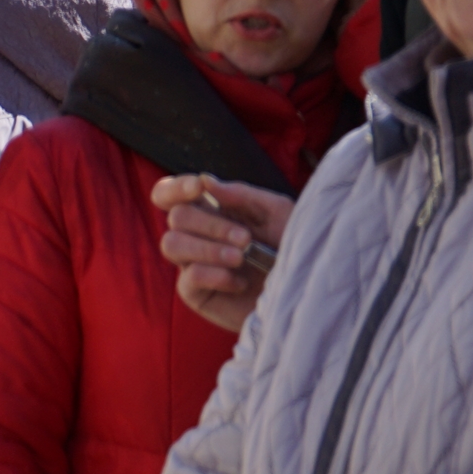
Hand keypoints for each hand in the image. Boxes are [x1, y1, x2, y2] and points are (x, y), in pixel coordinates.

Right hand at [153, 175, 291, 333]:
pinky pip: (190, 276)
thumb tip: (206, 181)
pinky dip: (217, 276)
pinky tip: (240, 284)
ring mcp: (191, 263)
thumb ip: (242, 195)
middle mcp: (196, 235)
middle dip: (211, 225)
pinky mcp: (194, 292)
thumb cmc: (291, 248)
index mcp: (211, 211)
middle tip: (245, 239)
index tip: (198, 188)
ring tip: (240, 258)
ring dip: (208, 248)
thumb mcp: (277, 213)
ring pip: (172, 244)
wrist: (302, 291)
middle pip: (176, 217)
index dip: (175, 188)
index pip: (170, 194)